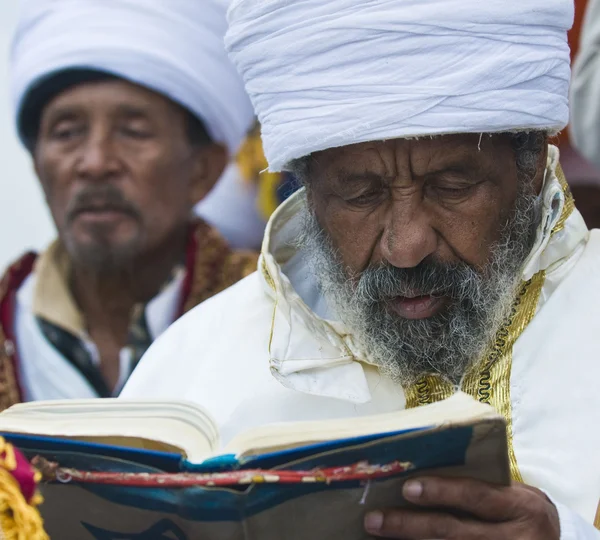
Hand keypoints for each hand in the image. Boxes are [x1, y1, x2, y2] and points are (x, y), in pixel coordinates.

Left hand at [364, 476, 559, 538]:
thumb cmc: (520, 509)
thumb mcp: (511, 492)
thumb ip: (476, 485)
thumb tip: (416, 473)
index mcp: (519, 507)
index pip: (476, 497)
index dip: (441, 492)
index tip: (406, 488)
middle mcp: (515, 539)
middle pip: (454, 533)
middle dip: (409, 527)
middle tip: (374, 520)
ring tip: (378, 535)